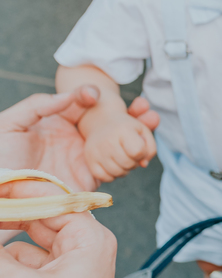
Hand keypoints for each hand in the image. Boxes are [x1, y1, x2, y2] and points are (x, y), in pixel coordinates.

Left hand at [0, 88, 158, 191]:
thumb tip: (75, 95)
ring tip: (151, 121)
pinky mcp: (85, 182)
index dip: (104, 99)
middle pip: (110, 124)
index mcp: (57, 124)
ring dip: (138, 133)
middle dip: (132, 115)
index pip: (88, 107)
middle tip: (146, 107)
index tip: (109, 94)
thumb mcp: (9, 124)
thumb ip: (39, 104)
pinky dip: (131, 159)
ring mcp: (81, 161)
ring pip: (117, 145)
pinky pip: (114, 170)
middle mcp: (74, 141)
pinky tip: (142, 148)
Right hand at [0, 210, 114, 277]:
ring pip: (25, 247)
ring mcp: (70, 274)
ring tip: (4, 276)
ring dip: (3, 250)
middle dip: (5, 222)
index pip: (50, 199)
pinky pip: (24, 270)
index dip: (16, 193)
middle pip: (36, 222)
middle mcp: (85, 252)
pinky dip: (6, 270)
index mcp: (90, 240)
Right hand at [82, 106, 156, 185]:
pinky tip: (114, 166)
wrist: (102, 122)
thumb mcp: (144, 132)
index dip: (142, 154)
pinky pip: (104, 177)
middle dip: (134, 163)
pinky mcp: (89, 160)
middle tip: (131, 156)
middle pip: (128, 164)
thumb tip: (143, 164)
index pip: (138, 152)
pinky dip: (112, 176)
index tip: (139, 148)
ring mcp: (97, 151)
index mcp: (124, 131)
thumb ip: (150, 149)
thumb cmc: (127, 129)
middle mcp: (108, 141)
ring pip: (117, 173)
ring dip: (124, 170)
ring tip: (123, 160)